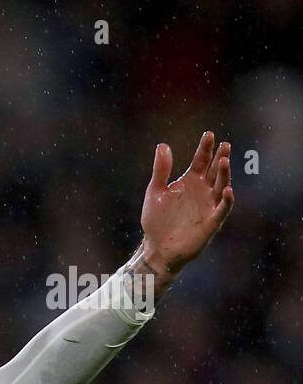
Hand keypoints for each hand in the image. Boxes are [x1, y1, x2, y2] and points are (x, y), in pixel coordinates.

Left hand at [140, 131, 234, 282]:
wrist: (156, 248)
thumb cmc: (156, 221)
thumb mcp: (155, 192)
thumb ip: (161, 170)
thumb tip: (163, 145)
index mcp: (190, 182)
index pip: (201, 161)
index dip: (205, 148)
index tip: (209, 135)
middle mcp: (203, 191)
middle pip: (214, 170)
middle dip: (219, 158)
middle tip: (224, 145)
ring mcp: (208, 205)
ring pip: (221, 186)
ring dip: (224, 174)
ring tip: (224, 161)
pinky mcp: (212, 222)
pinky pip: (222, 209)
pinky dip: (226, 200)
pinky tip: (228, 190)